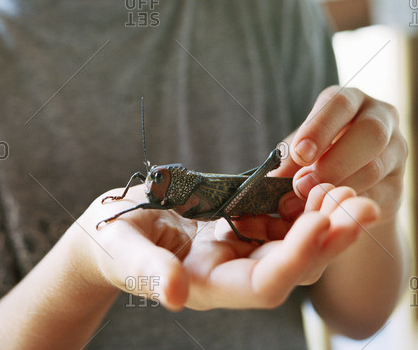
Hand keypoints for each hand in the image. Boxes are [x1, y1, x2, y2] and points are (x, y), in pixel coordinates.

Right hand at [77, 182, 378, 311]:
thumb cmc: (112, 244)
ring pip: (294, 241)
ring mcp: (238, 249)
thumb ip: (150, 274)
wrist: (112, 233)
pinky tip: (320, 179)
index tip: (323, 221)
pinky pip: (279, 218)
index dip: (296, 255)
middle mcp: (233, 273)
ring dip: (326, 217)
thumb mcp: (126, 254)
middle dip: (330, 238)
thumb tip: (174, 295)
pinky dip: (302, 201)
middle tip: (362, 204)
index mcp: (209, 286)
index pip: (264, 282)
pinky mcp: (238, 226)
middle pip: (293, 265)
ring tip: (351, 188)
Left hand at [280, 86, 406, 222]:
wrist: (347, 184)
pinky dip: (351, 205)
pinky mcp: (398, 185)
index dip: (319, 128)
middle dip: (335, 160)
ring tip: (308, 200)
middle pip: (370, 133)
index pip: (340, 103)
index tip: (299, 154)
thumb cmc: (318, 154)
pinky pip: (379, 196)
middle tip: (302, 184)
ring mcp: (395, 151)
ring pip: (376, 166)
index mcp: (351, 100)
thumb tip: (270, 181)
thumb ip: (290, 161)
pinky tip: (329, 211)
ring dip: (339, 186)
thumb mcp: (303, 149)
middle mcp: (380, 118)